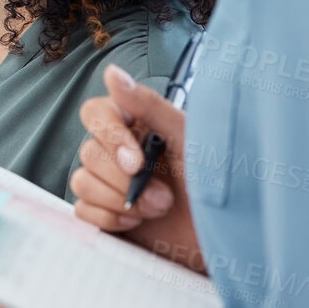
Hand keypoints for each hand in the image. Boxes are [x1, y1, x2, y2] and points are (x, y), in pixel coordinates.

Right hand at [69, 64, 206, 274]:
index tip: (136, 161)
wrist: (226, 234)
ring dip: (120, 200)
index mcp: (137, 125)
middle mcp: (120, 151)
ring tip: (157, 208)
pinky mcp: (106, 214)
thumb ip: (149, 105)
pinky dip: (110, 218)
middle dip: (124, 179)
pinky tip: (138, 220)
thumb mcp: (187, 139)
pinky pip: (84, 211)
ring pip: (83, 182)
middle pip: (88, 152)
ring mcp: (111, 184)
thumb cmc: (216, 183)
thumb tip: (112, 73)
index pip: (96, 113)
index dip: (109, 136)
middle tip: (162, 193)